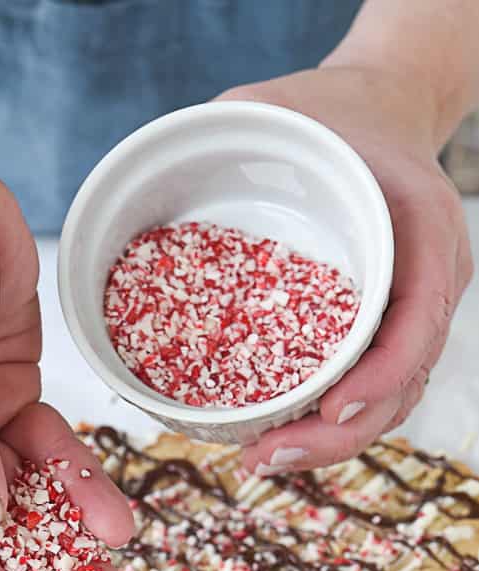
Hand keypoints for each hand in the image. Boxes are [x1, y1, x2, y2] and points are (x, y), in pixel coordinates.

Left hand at [216, 67, 472, 474]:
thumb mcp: (277, 105)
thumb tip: (147, 172)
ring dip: (328, 442)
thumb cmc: (328, 111)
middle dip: (338, 433)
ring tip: (260, 459)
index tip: (330, 406)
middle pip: (403, 381)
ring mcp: (411, 313)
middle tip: (265, 456)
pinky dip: (326, 423)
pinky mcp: (383, 331)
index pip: (419, 317)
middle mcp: (429, 281)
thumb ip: (231, 130)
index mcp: (422, 226)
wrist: (377, 112)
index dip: (381, 374)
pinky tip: (276, 439)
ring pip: (387, 400)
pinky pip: (368, 389)